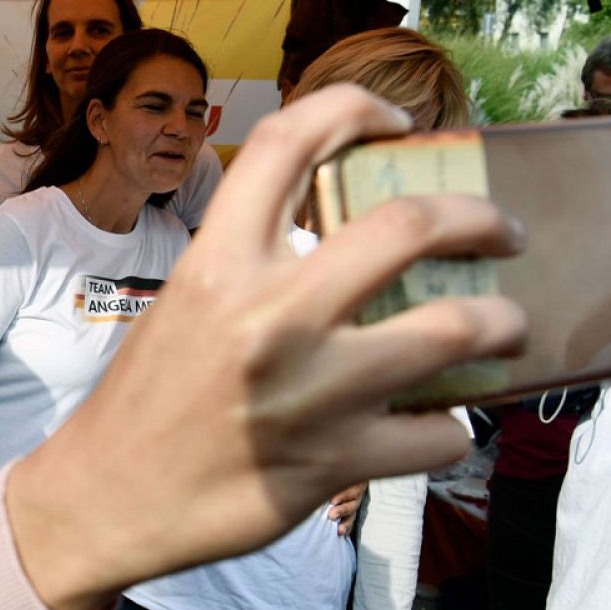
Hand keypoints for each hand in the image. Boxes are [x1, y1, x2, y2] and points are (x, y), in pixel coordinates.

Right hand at [6, 86, 527, 609]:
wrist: (105, 498)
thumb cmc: (145, 398)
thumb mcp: (184, 302)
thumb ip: (251, 260)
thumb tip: (347, 235)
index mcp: (218, 264)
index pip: (289, 141)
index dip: (354, 111)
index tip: (396, 125)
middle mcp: (268, 317)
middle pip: (410, 225)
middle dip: (479, 218)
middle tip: (499, 231)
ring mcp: (308, 391)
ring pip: (456, 330)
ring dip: (501, 322)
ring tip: (505, 325)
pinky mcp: (333, 461)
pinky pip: (437, 434)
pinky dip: (447, 428)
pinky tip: (432, 425)